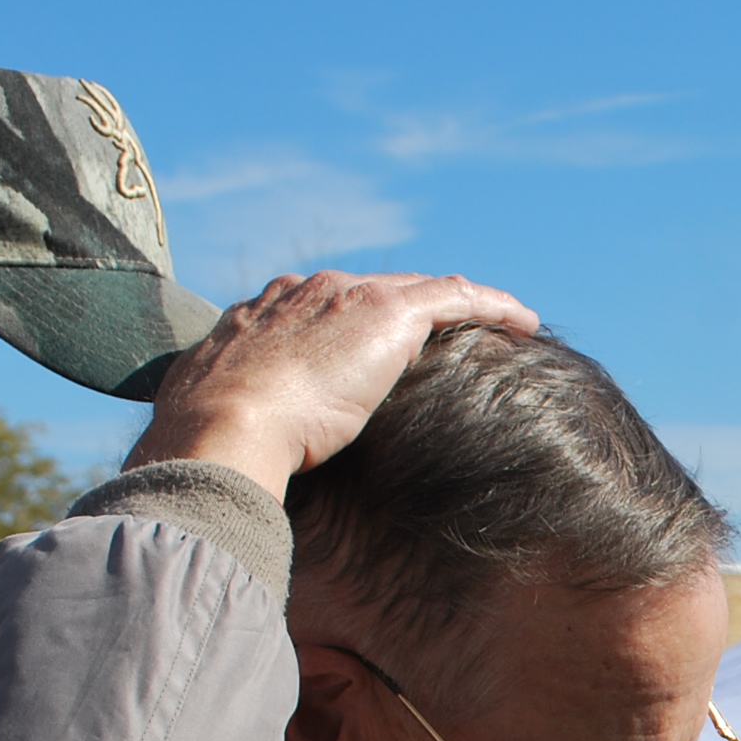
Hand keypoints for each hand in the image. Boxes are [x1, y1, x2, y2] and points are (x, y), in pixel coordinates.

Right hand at [126, 271, 537, 496]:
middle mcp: (308, 292)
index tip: (377, 350)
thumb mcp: (220, 419)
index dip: (355, 324)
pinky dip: (492, 306)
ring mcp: (348, 296)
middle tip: (446, 335)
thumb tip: (232, 452)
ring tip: (499, 322)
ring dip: (460, 304)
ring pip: (420, 289)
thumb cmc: (215, 438)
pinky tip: (525, 322)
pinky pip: (457, 297)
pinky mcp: (388, 313)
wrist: (223, 423)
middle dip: (411, 308)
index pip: (324, 307)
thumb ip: (237, 419)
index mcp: (265, 313)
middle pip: (375, 291)